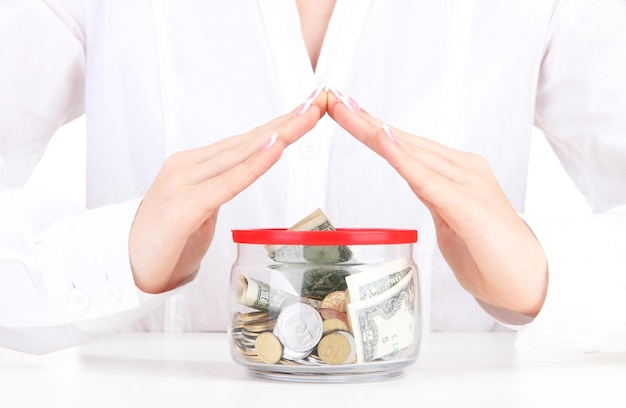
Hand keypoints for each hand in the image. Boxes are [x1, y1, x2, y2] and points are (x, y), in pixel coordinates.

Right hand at [129, 89, 326, 292]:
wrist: (126, 267)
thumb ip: (219, 187)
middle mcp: (189, 165)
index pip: (245, 142)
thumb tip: (243, 175)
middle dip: (287, 122)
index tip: (307, 113)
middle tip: (319, 103)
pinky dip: (254, 164)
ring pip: (241, 154)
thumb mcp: (201, 209)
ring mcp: (184, 182)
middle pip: (247, 141)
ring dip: (279, 134)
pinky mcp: (183, 206)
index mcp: (195, 165)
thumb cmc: (167, 241)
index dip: (278, 126)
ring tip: (307, 116)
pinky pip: (228, 182)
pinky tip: (275, 146)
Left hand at [327, 90, 546, 316]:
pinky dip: (401, 157)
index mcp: (456, 172)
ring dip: (372, 130)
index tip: (343, 111)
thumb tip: (417, 184)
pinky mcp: (468, 206)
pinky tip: (382, 138)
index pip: (406, 145)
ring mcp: (468, 184)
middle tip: (331, 98)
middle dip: (363, 120)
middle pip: (403, 140)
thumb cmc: (490, 255)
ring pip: (410, 151)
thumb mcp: (452, 221)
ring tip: (343, 109)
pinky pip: (426, 179)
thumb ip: (435, 198)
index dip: (372, 128)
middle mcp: (463, 169)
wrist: (530, 282)